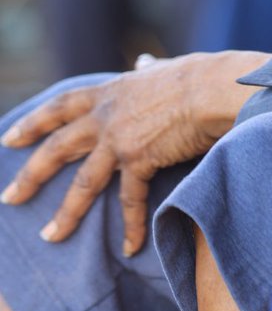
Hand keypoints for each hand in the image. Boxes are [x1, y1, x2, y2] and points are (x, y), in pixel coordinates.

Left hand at [0, 50, 269, 255]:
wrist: (212, 89)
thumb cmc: (197, 75)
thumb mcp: (163, 69)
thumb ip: (147, 71)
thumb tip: (143, 62)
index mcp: (111, 91)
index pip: (62, 106)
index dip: (35, 122)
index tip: (10, 138)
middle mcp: (108, 115)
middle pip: (58, 146)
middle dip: (31, 173)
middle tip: (9, 197)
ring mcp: (120, 138)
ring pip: (83, 182)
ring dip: (66, 213)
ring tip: (49, 237)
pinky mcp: (139, 159)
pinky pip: (130, 199)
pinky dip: (131, 226)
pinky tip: (129, 247)